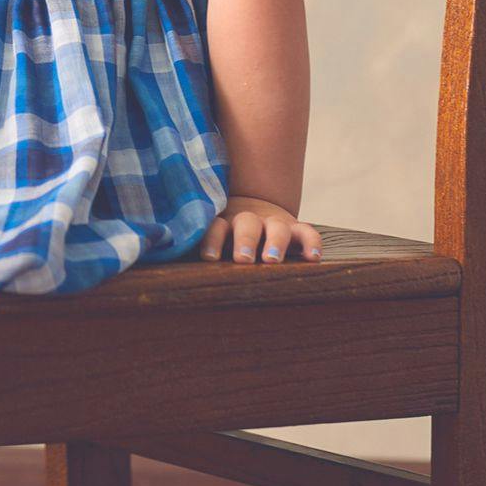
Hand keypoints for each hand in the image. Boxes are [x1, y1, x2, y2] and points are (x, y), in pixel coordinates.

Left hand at [199, 194, 322, 263]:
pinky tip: (313, 258)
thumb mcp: (213, 239)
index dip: (212, 240)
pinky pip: (307, 232)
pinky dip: (311, 243)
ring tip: (271, 261)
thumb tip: (172, 277)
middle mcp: (248, 219)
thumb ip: (201, 249)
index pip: (215, 226)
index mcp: (223, 221)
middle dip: (244, 241)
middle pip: (246, 224)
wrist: (254, 208)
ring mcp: (273, 222)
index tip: (209, 258)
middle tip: (242, 259)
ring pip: (276, 227)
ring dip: (274, 242)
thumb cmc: (226, 237)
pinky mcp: (295, 228)